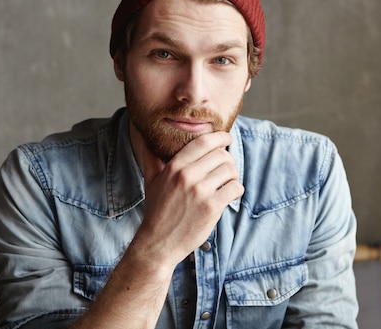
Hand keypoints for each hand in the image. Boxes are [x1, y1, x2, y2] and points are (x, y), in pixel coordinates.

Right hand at [135, 131, 243, 266]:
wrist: (158, 243)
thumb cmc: (157, 212)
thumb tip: (144, 141)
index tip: (227, 138)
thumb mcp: (151, 182)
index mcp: (174, 167)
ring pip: (230, 170)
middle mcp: (187, 176)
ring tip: (227, 183)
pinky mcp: (212, 207)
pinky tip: (230, 195)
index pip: (203, 142)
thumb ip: (151, 160)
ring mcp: (200, 191)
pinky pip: (235, 188)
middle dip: (228, 160)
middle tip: (226, 168)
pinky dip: (236, 190)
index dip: (219, 137)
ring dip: (233, 176)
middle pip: (221, 155)